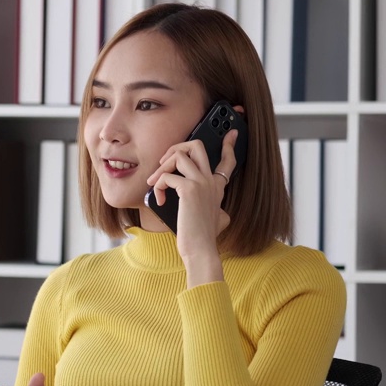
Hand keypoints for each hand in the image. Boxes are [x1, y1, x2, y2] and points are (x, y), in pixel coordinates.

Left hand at [146, 114, 240, 267]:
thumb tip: (220, 214)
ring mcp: (201, 183)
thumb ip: (216, 210)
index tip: (232, 134)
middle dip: (176, 147)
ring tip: (154, 184)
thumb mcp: (217, 220)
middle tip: (164, 162)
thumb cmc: (203, 239)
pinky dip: (158, 186)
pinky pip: (166, 176)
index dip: (229, 145)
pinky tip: (159, 200)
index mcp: (217, 187)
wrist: (202, 251)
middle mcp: (211, 181)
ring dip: (161, 168)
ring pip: (178, 155)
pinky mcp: (189, 189)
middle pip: (196, 145)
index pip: (228, 160)